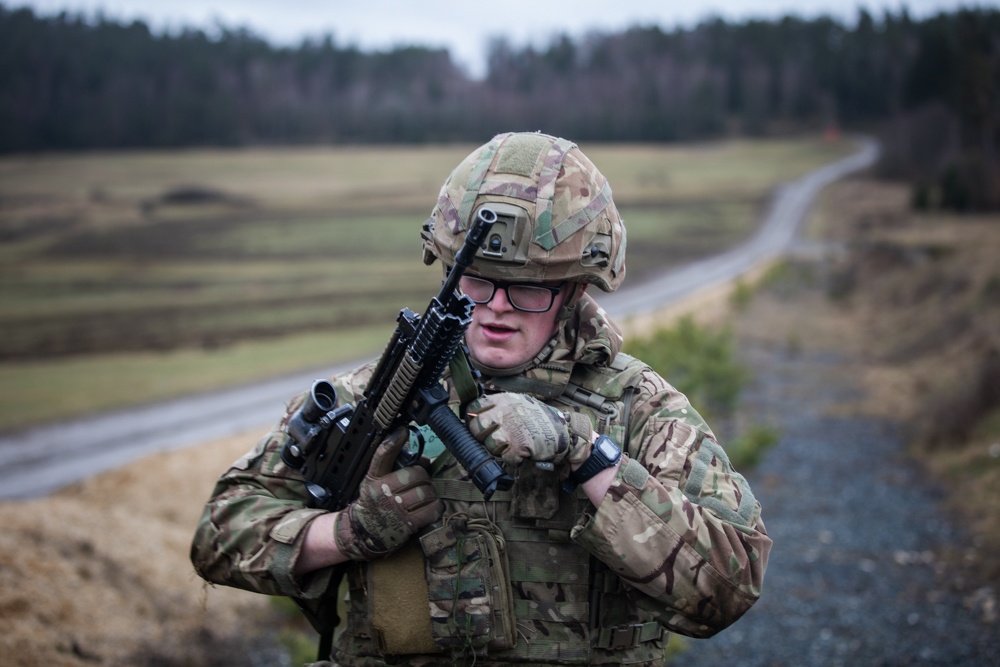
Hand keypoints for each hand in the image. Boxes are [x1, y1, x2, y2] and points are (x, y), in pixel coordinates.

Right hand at [335, 427, 442, 560]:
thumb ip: (391, 464)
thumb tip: (416, 450)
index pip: (383, 457)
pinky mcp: (408, 525)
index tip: (403, 430)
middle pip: (416, 475)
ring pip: (425, 492)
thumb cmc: (374, 502)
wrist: (364, 532)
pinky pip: (431, 511)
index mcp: (376, 479)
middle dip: (424, 478)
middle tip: (422, 483)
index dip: (393, 442)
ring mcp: (396, 509)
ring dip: (431, 493)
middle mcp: (384, 493)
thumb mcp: (374, 479)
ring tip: (427, 496)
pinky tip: (431, 507)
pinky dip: (436, 507)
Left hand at [466, 393, 592, 465]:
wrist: (565, 431)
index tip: (478, 425)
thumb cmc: (540, 418)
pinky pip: (505, 457)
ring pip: (489, 444)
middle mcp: (506, 412)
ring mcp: (513, 429)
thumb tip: (474, 415)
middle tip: (493, 439)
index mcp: (504, 400)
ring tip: (510, 446)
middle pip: (477, 427)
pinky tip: (520, 452)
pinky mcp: (520, 446)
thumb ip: (499, 406)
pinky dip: (512, 458)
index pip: (474, 408)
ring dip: (497, 449)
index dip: (473, 419)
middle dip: (482, 436)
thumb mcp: (519, 402)